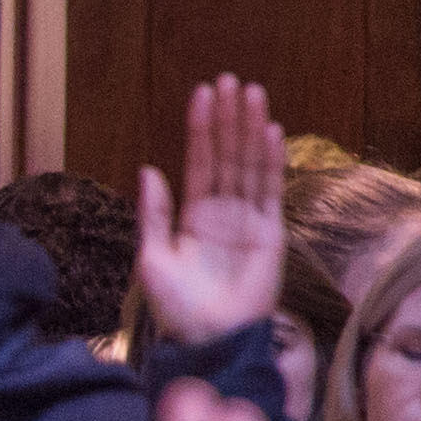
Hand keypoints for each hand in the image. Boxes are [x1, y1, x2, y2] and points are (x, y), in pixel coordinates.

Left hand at [136, 76, 289, 347]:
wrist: (209, 340)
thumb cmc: (177, 309)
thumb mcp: (152, 258)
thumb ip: (153, 214)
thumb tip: (149, 168)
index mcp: (192, 217)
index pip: (199, 162)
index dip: (201, 128)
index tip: (202, 93)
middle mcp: (223, 213)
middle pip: (227, 156)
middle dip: (228, 119)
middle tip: (230, 80)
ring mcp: (249, 221)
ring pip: (250, 166)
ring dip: (251, 130)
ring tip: (252, 94)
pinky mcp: (271, 235)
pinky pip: (271, 192)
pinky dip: (271, 162)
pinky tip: (269, 133)